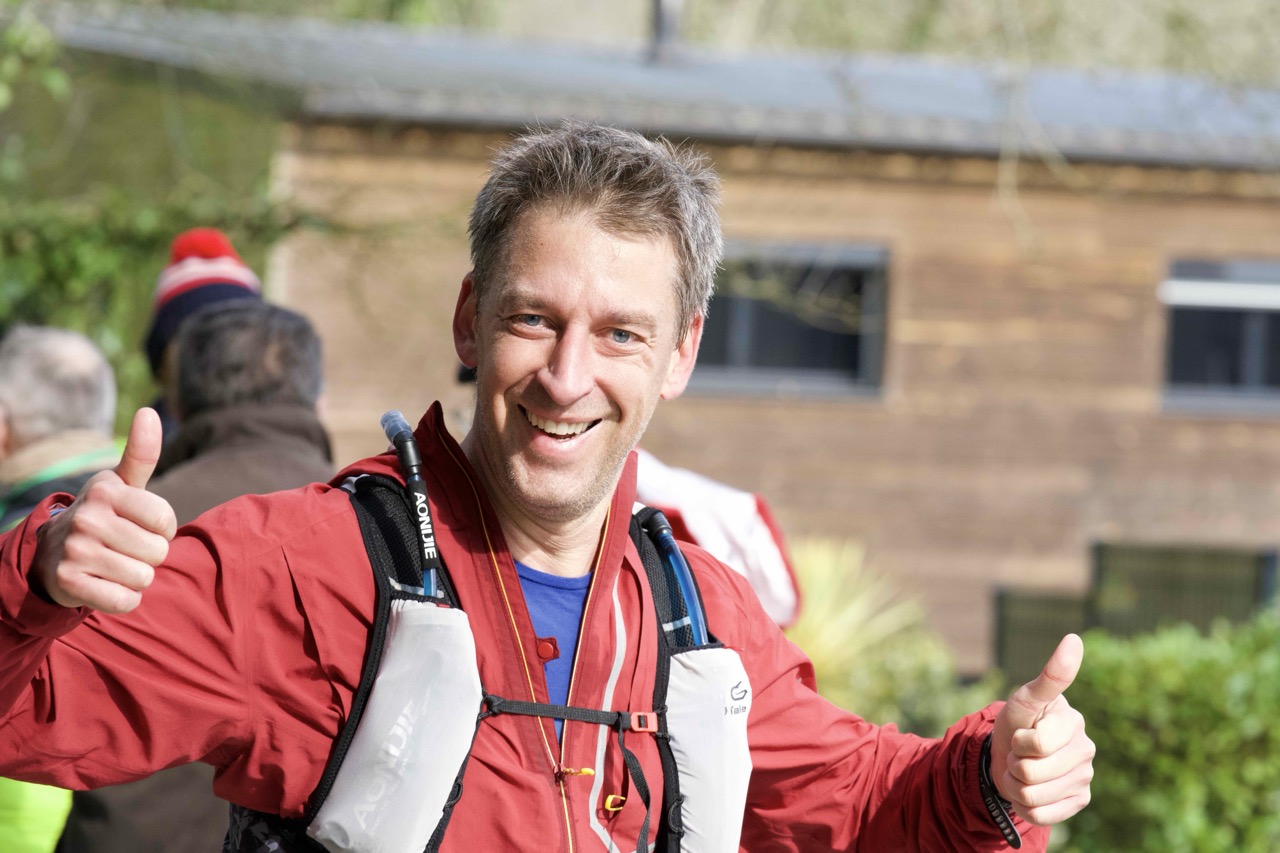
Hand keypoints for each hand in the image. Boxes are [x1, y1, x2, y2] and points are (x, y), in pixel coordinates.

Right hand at [33, 408, 176, 613]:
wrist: (52, 554)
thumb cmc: (103, 515)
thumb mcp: (121, 484)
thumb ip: (141, 453)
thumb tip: (149, 411)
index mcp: (106, 492)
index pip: (165, 520)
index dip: (162, 529)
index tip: (143, 525)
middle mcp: (87, 518)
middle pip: (158, 552)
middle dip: (149, 554)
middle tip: (124, 547)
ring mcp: (75, 551)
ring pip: (144, 577)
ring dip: (137, 577)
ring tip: (114, 564)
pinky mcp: (69, 584)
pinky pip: (125, 600)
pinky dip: (124, 597)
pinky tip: (106, 584)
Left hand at [990, 633, 1094, 825]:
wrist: (1008, 756)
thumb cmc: (1017, 722)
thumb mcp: (1025, 699)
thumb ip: (1050, 676)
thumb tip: (1074, 638)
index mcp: (1073, 723)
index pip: (1037, 745)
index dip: (1018, 741)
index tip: (1022, 732)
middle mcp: (1086, 750)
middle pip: (1032, 773)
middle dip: (1014, 764)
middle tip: (1020, 754)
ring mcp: (1084, 778)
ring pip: (1033, 796)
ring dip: (1016, 785)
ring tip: (1023, 770)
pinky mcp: (1078, 802)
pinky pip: (1040, 815)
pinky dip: (1025, 806)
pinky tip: (1031, 792)